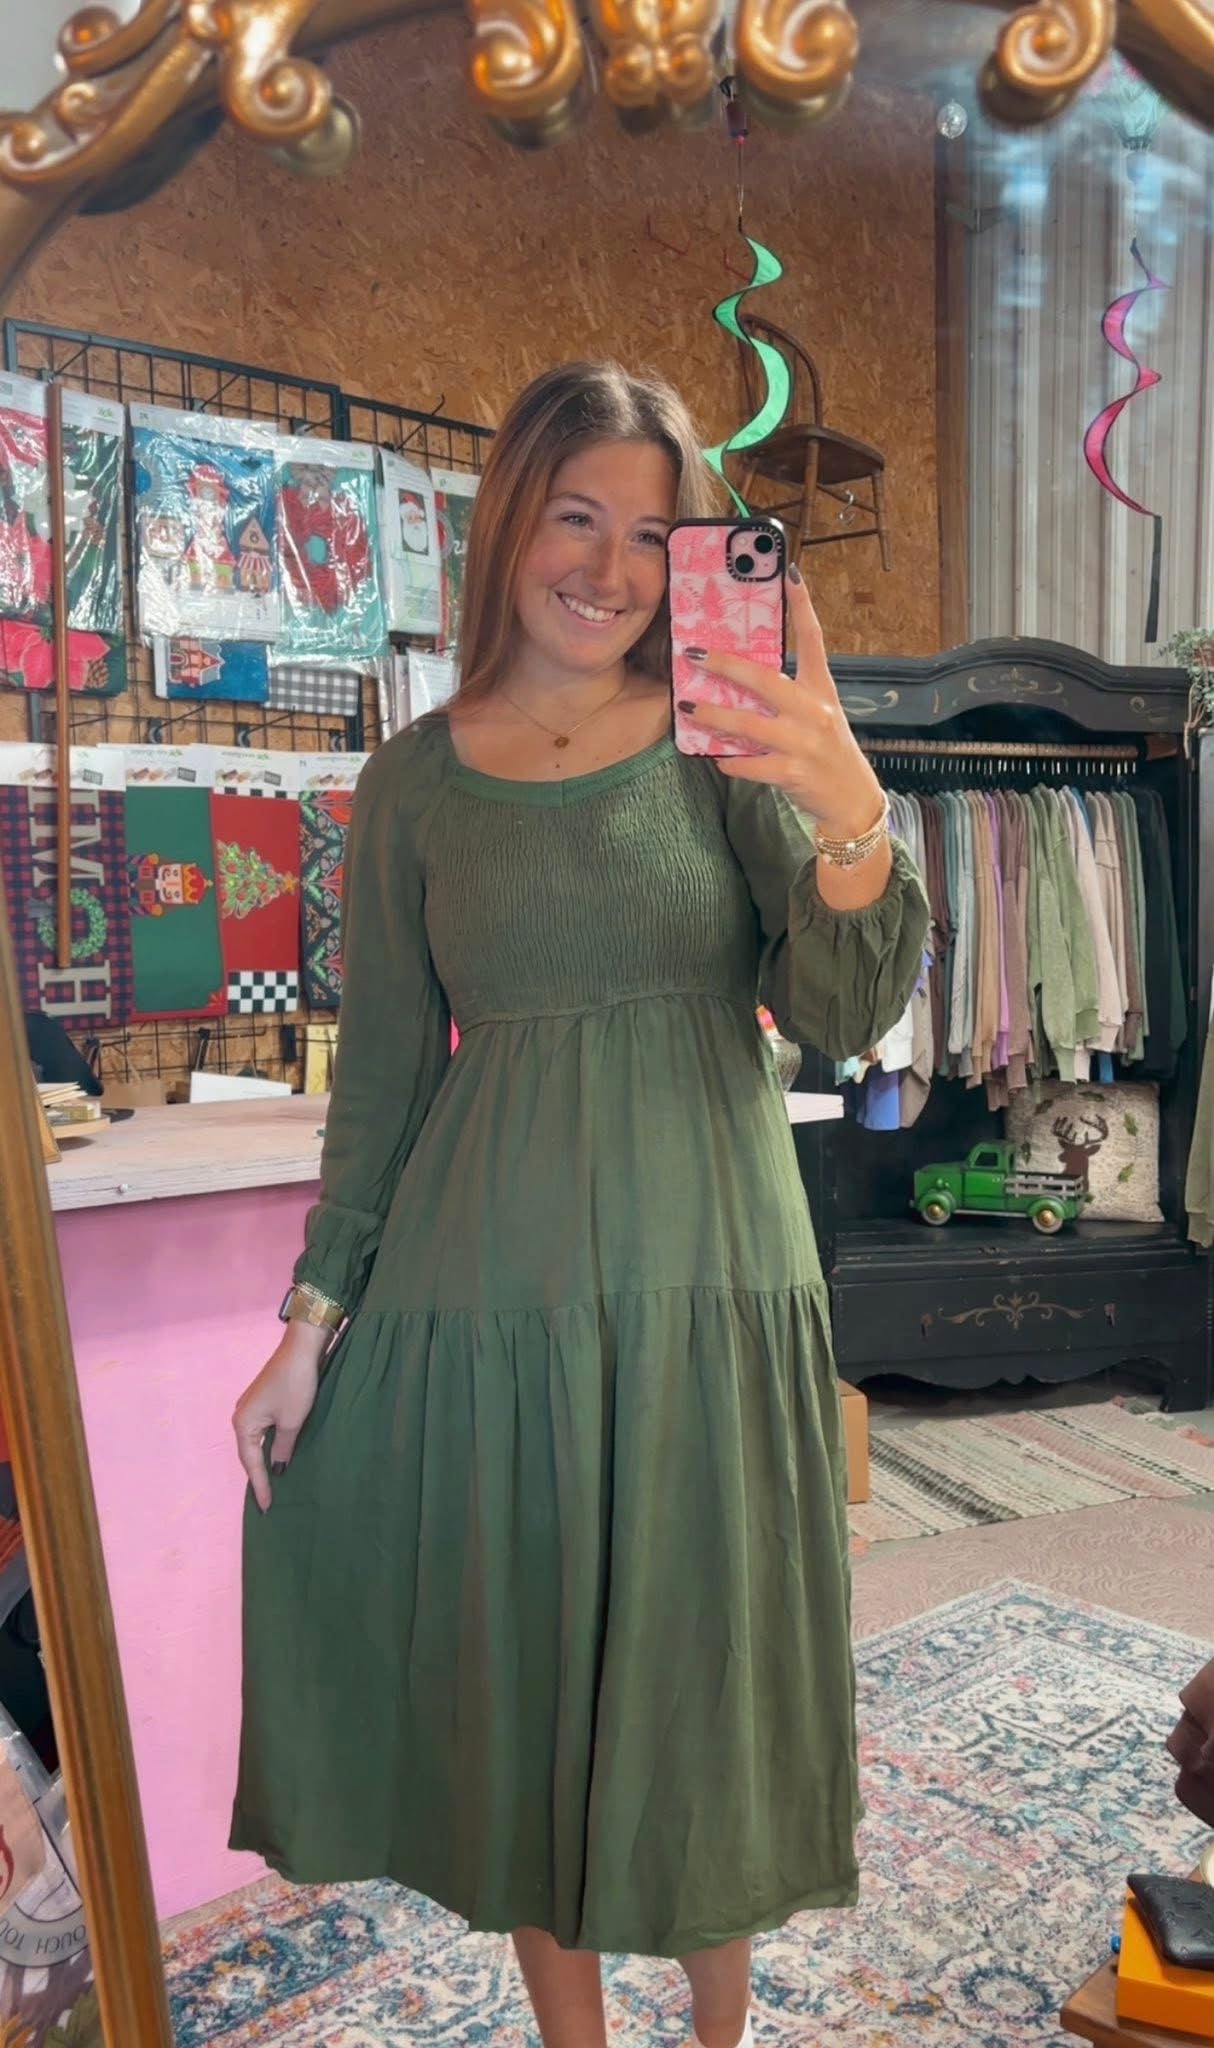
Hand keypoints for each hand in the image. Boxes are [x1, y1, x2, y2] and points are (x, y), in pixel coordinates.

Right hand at [233, 1324, 326, 1512]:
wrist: (301, 1348)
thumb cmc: (296, 1385)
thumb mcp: (292, 1422)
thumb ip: (282, 1448)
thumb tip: (278, 1468)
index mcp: (243, 1424)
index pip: (251, 1463)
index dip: (260, 1485)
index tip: (266, 1507)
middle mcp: (241, 1416)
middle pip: (249, 1453)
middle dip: (258, 1476)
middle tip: (267, 1501)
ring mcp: (251, 1407)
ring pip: (256, 1441)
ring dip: (263, 1460)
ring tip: (271, 1482)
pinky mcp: (263, 1400)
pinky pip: (263, 1430)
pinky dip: (269, 1445)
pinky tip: (277, 1453)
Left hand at [679, 566, 882, 834]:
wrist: (852, 800)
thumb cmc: (828, 752)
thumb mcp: (819, 714)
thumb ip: (790, 695)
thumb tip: (743, 678)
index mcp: (822, 689)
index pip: (813, 640)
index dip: (802, 605)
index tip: (789, 573)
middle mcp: (814, 711)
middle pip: (765, 679)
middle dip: (725, 665)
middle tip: (693, 653)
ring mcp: (803, 742)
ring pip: (748, 724)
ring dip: (713, 716)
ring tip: (687, 707)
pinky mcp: (792, 772)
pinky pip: (749, 764)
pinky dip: (728, 761)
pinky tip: (716, 758)